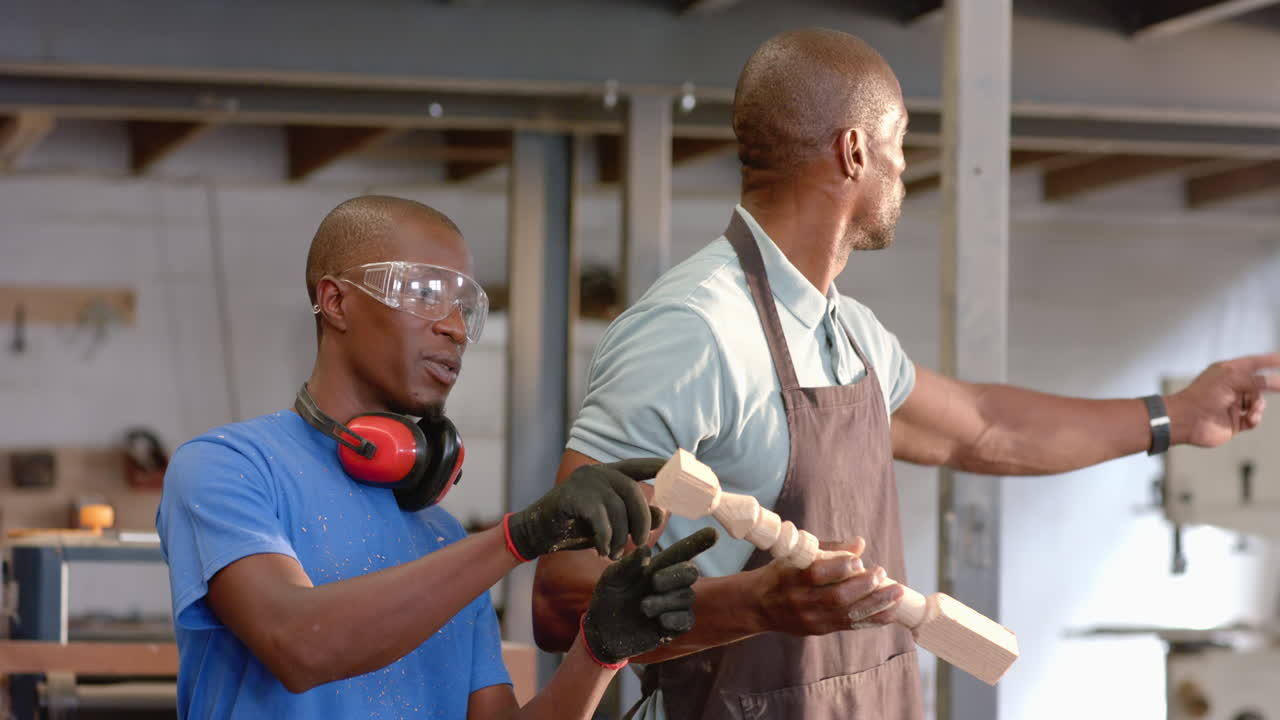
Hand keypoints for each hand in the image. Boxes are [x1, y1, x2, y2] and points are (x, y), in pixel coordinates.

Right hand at [505, 458, 664, 560]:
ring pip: (618, 508)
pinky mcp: (571, 496)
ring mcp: (584, 481)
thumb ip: (634, 517)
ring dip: (621, 536)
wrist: (538, 531)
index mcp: (610, 473)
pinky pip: (599, 518)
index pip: (639, 465)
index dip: (660, 465)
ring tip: (616, 554)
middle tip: (641, 544)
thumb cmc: (577, 526)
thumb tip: (663, 513)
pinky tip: (604, 552)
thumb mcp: (610, 523)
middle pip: (633, 492)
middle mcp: (599, 472)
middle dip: (642, 521)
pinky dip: (606, 538)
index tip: (678, 466)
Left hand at [581, 527, 717, 664]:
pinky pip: (686, 621)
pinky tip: (660, 621)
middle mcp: (670, 584)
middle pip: (690, 572)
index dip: (698, 542)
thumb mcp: (611, 578)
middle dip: (676, 575)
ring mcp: (673, 606)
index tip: (713, 532)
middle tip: (654, 582)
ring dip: (665, 601)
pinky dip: (675, 619)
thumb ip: (627, 565)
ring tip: (643, 607)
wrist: (602, 630)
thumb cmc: (608, 597)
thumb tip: (645, 550)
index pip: (682, 552)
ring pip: (686, 597)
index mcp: (657, 567)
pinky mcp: (673, 627)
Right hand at [752, 537, 902, 635]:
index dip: (839, 568)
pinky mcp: (820, 630)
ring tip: (897, 593)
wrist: (758, 606)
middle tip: (882, 573)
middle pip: (836, 598)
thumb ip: (828, 549)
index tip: (858, 560)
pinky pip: (850, 626)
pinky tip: (890, 611)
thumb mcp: (796, 556)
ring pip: (847, 615)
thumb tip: (859, 543)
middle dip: (863, 586)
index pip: (816, 575)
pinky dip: (873, 619)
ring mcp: (811, 620)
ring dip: (875, 604)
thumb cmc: (781, 573)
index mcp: (790, 578)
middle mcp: (800, 602)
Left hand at [1168, 353, 1279, 447]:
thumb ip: (1257, 381)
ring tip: (1252, 409)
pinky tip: (1250, 418)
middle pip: (1258, 385)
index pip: (1253, 363)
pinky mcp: (1233, 422)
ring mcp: (1232, 405)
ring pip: (1257, 403)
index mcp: (1227, 372)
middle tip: (1278, 386)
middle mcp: (1230, 387)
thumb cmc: (1203, 395)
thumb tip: (1277, 380)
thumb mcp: (1233, 380)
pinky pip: (1253, 419)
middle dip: (1266, 388)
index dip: (1269, 361)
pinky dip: (1255, 418)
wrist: (1187, 419)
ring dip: (1258, 406)